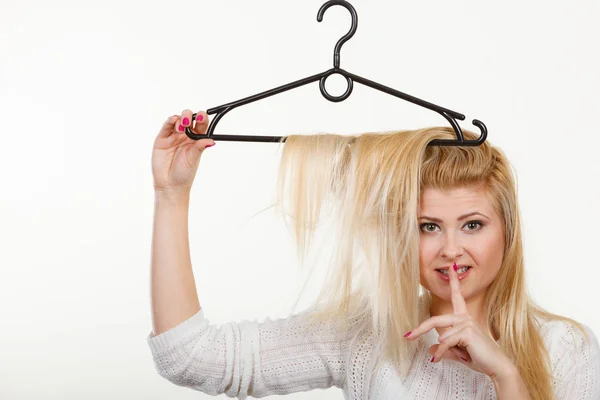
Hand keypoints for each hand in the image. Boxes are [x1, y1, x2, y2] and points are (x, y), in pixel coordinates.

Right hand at [152, 109, 214, 195]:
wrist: (170, 184)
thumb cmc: (184, 174)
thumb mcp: (194, 159)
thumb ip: (200, 147)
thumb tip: (212, 141)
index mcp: (196, 140)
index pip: (200, 125)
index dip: (202, 118)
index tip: (203, 116)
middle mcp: (185, 136)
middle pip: (188, 119)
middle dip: (189, 116)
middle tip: (189, 122)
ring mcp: (173, 137)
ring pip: (177, 120)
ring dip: (180, 119)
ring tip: (181, 127)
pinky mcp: (162, 139)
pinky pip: (166, 127)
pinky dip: (169, 121)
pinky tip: (173, 120)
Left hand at [404, 262, 513, 378]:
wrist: (496, 367)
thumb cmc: (481, 359)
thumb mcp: (458, 353)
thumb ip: (444, 349)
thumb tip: (430, 350)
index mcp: (464, 318)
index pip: (457, 297)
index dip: (454, 282)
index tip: (452, 267)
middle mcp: (465, 318)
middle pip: (435, 320)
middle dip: (420, 329)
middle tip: (408, 336)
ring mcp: (466, 323)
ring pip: (441, 335)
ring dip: (441, 351)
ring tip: (446, 359)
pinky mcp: (467, 332)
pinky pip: (445, 342)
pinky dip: (441, 352)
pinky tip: (440, 359)